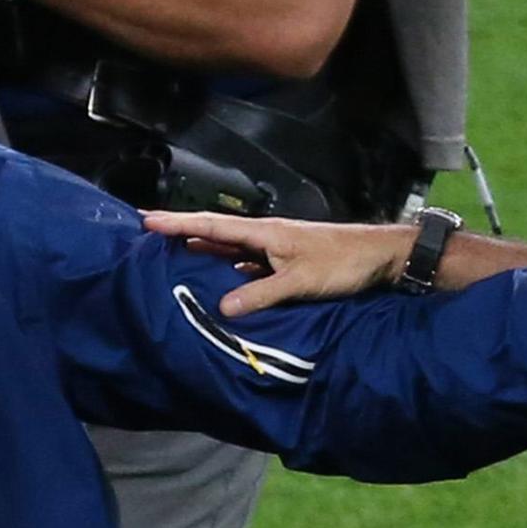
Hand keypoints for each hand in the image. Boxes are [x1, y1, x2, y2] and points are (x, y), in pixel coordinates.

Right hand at [141, 211, 414, 316]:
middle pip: (215, 233)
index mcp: (264, 232)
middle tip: (149, 231)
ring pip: (230, 250)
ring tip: (172, 254)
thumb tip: (222, 307)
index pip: (212, 227)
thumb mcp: (300, 281)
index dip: (178, 224)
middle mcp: (265, 236)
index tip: (146, 220)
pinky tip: (218, 279)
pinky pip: (246, 265)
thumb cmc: (342, 263)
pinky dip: (227, 269)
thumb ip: (261, 294)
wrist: (380, 257)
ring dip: (203, 251)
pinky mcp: (285, 262)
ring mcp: (275, 249)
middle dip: (182, 232)